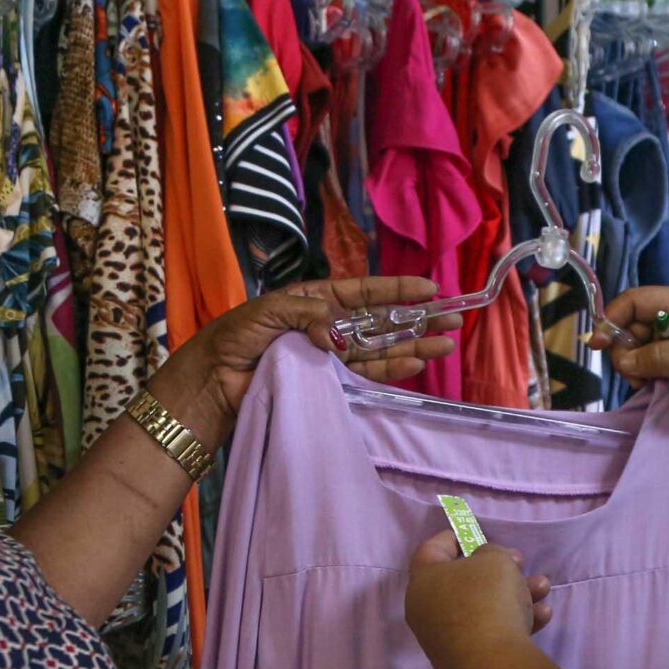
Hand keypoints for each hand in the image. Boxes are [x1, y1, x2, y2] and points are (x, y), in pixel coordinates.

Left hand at [158, 276, 461, 443]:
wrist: (215, 380)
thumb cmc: (235, 336)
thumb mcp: (270, 312)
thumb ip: (308, 314)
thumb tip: (339, 333)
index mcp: (316, 299)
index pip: (365, 291)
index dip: (398, 289)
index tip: (429, 286)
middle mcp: (330, 326)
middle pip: (383, 320)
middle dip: (419, 318)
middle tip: (454, 316)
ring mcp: (333, 356)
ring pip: (382, 349)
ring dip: (414, 345)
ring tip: (446, 342)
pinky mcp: (330, 382)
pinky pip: (366, 374)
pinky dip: (391, 369)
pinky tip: (416, 362)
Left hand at [405, 533, 553, 668]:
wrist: (493, 664)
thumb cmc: (488, 598)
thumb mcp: (495, 559)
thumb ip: (491, 553)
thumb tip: (486, 562)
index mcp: (423, 582)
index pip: (431, 550)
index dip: (454, 536)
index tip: (477, 533)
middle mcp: (428, 611)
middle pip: (463, 582)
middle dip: (498, 569)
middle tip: (520, 562)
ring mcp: (446, 640)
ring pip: (483, 608)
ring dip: (516, 594)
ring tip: (543, 588)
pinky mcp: (467, 662)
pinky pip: (490, 632)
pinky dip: (514, 621)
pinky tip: (542, 616)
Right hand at [594, 285, 668, 405]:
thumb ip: (656, 358)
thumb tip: (623, 361)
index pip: (632, 302)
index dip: (610, 320)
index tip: (598, 346)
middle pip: (631, 326)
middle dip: (626, 351)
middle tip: (637, 377)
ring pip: (640, 347)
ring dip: (638, 366)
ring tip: (652, 384)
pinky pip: (653, 360)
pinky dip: (650, 373)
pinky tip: (659, 385)